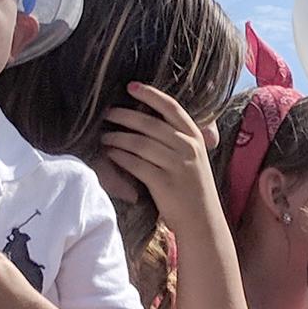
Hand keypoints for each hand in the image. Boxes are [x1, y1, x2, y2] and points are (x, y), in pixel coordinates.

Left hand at [101, 82, 228, 243]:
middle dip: (124, 115)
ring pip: (139, 143)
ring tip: (104, 136)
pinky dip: (120, 157)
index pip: (171, 107)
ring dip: (117, 137)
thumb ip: (179, 139)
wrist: (203, 222)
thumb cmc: (194, 189)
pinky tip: (110, 154)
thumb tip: (151, 118)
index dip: (150, 94)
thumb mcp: (195, 158)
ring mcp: (177, 166)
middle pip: (149, 124)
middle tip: (107, 113)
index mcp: (195, 137)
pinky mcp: (164, 184)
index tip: (131, 86)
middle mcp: (187, 148)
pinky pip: (135, 164)